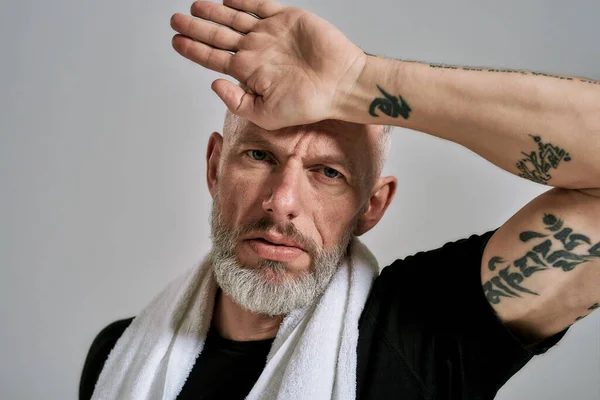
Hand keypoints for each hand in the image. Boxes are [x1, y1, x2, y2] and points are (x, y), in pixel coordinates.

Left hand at [170, 0, 366, 129]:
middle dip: (195, 27)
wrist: (340, 83)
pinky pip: (260, 5)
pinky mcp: (287, 17)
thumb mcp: (265, 114)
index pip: (214, 58)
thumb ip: (236, 102)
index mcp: (249, 72)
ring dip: (213, 12)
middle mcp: (256, 51)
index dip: (194, 49)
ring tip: (193, 7)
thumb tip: (213, 83)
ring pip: (234, 18)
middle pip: (218, 35)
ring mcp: (270, 33)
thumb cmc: (308, 104)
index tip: (176, 41)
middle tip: (175, 19)